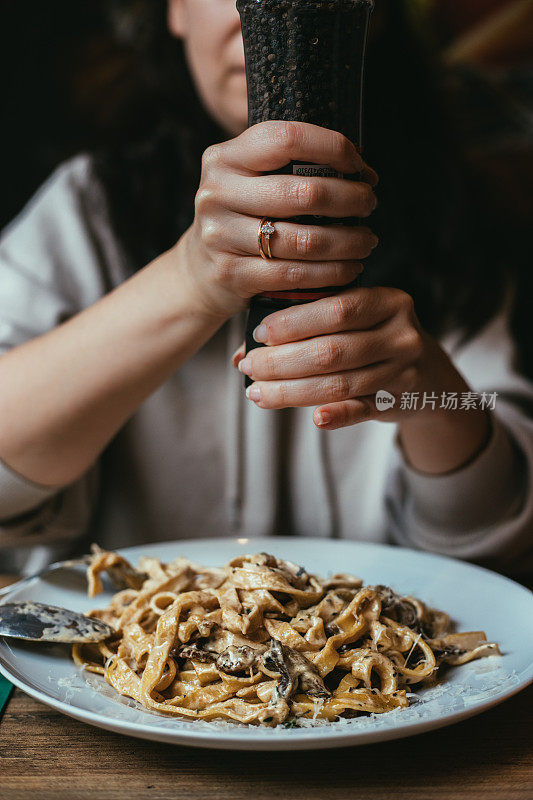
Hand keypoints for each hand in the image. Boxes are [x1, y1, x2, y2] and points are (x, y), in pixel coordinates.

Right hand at [175, 120, 377, 319]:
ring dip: (348, 242)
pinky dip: (331, 273)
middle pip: (303, 193)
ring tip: (367, 241)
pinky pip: (294, 275)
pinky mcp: (230, 273)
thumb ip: (288, 166)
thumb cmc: (241, 218)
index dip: (333, 148)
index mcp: (225, 158)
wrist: (199, 271)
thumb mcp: (249, 180)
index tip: (360, 167)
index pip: (287, 138)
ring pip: (304, 240)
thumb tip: (360, 167)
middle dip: (350, 200)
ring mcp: (220, 235)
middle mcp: (217, 193)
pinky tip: (349, 269)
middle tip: (370, 205)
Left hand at [234, 284, 466, 429]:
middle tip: (249, 368)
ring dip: (292, 391)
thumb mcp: (353, 320)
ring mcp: (403, 371)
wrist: (428, 376)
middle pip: (334, 350)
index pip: (337, 309)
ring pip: (341, 384)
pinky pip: (363, 411)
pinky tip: (314, 419)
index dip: (295, 322)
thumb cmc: (373, 337)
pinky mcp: (398, 403)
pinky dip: (338, 415)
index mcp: (389, 301)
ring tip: (257, 393)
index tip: (260, 334)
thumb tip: (242, 352)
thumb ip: (305, 326)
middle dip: (283, 361)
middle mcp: (402, 334)